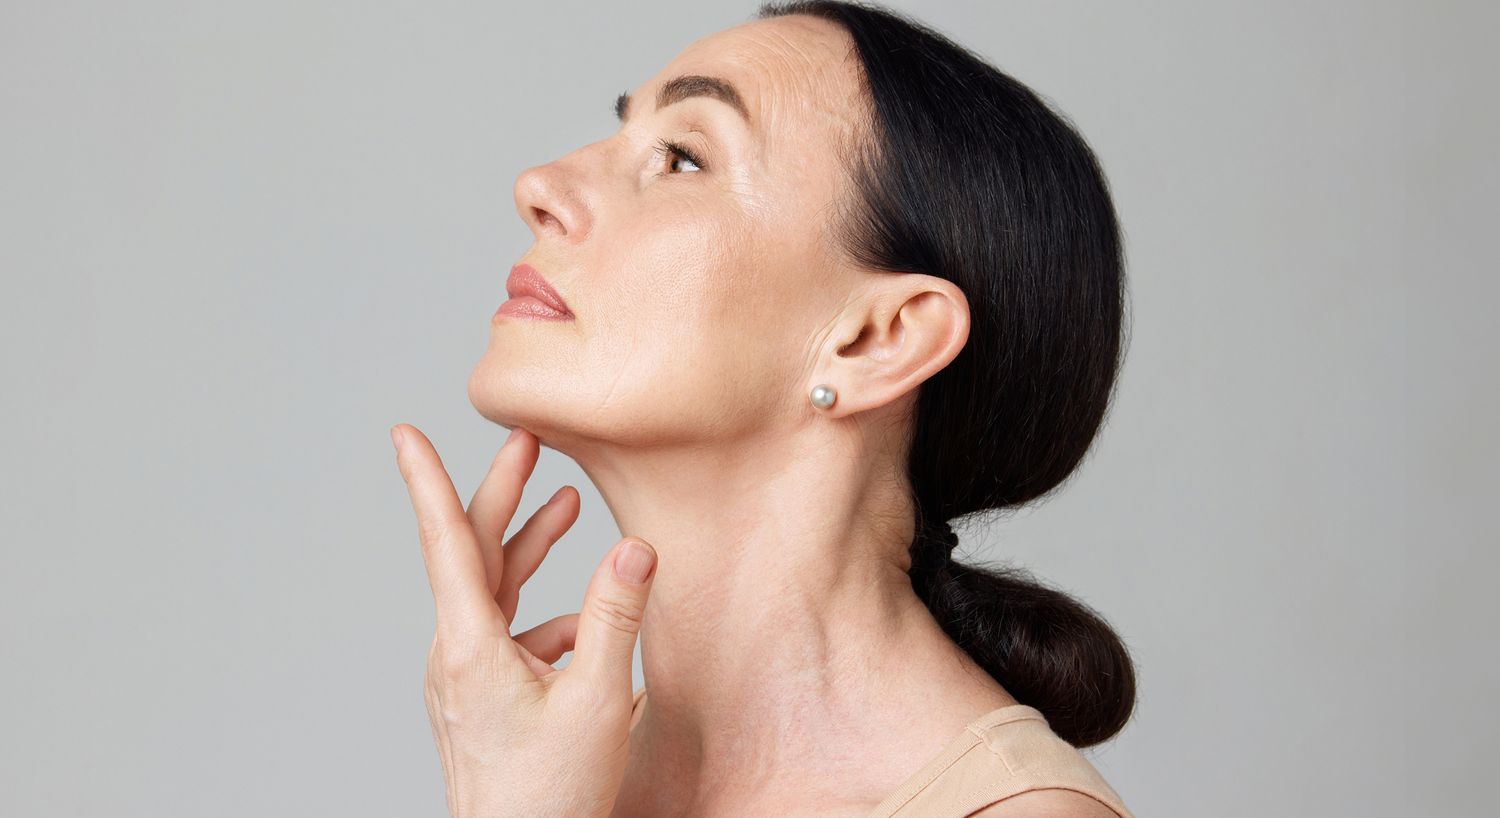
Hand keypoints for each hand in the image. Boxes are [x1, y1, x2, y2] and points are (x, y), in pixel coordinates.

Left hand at [390, 423, 657, 817]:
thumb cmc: (551, 795)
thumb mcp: (597, 701)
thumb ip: (615, 618)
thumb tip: (633, 548)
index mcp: (470, 648)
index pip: (447, 543)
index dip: (427, 481)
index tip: (405, 434)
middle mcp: (456, 656)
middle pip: (474, 555)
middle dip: (504, 494)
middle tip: (529, 440)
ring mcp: (464, 678)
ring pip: (493, 592)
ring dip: (530, 548)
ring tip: (568, 505)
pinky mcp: (479, 698)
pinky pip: (509, 634)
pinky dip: (548, 614)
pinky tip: (590, 626)